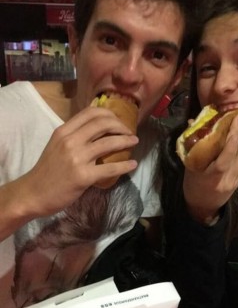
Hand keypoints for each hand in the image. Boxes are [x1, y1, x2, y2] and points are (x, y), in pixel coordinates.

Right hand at [19, 106, 138, 216]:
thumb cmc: (47, 171)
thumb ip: (74, 134)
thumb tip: (96, 125)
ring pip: (109, 143)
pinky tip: (132, 164)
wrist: (33, 194)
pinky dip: (125, 165)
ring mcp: (77, 158)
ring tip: (134, 142)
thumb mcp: (56, 145)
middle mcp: (70, 141)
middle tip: (129, 132)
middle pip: (103, 124)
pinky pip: (110, 168)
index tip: (118, 121)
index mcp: (63, 131)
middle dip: (121, 125)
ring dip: (126, 140)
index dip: (110, 114)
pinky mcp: (83, 176)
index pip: (91, 113)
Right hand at [183, 115, 237, 222]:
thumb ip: (192, 146)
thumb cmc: (192, 187)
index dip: (232, 139)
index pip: (225, 157)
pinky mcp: (237, 183)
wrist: (201, 209)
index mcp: (211, 177)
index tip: (235, 122)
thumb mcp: (188, 168)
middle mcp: (225, 180)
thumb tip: (193, 122)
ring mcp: (233, 182)